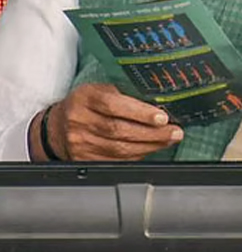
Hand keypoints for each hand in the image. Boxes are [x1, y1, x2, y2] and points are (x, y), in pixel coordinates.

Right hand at [37, 83, 181, 160]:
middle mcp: (80, 121)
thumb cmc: (86, 104)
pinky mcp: (84, 159)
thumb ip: (125, 95)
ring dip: (150, 146)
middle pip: (120, 130)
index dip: (140, 113)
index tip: (162, 118)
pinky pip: (116, 161)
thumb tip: (160, 104)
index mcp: (85, 98)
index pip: (113, 105)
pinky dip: (138, 156)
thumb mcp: (101, 90)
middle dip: (153, 133)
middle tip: (175, 132)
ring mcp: (80, 143)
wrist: (57, 127)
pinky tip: (151, 149)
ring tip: (168, 140)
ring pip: (120, 149)